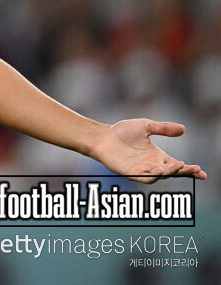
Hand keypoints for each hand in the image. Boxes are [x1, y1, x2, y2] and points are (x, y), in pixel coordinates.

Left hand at [89, 119, 206, 183]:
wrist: (102, 136)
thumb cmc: (122, 132)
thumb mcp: (146, 126)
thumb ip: (163, 128)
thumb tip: (183, 129)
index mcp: (158, 156)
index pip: (177, 165)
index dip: (190, 170)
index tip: (202, 174)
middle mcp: (152, 165)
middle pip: (172, 172)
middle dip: (184, 172)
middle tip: (194, 169)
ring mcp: (142, 170)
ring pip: (161, 175)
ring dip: (170, 171)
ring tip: (178, 165)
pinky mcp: (130, 173)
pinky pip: (144, 178)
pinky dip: (153, 175)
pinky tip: (158, 168)